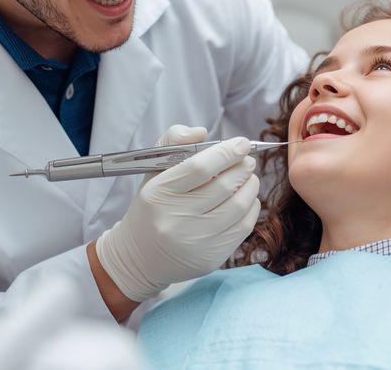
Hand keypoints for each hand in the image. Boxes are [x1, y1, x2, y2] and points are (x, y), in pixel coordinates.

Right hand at [95, 125, 259, 301]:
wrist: (139, 258)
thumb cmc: (152, 207)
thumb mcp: (152, 170)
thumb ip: (174, 141)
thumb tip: (202, 132)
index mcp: (158, 194)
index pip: (200, 167)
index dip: (227, 152)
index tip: (242, 143)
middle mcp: (175, 220)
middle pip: (224, 186)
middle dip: (243, 167)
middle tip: (247, 160)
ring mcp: (194, 242)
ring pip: (238, 206)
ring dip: (251, 186)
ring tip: (248, 177)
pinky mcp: (210, 258)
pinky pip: (243, 227)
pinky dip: (251, 208)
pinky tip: (247, 199)